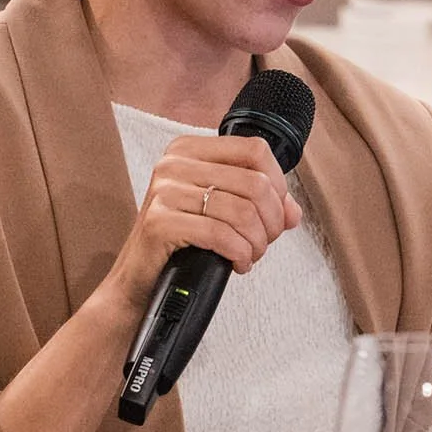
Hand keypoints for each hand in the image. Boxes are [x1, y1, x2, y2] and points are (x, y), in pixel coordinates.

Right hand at [99, 133, 301, 309]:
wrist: (138, 281)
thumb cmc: (180, 244)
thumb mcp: (220, 213)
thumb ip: (260, 204)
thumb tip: (293, 211)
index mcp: (190, 150)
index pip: (255, 150)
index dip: (278, 184)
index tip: (275, 213)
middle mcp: (174, 163)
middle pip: (255, 183)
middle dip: (271, 222)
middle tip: (263, 242)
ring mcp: (164, 190)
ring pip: (242, 211)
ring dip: (256, 243)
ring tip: (249, 255)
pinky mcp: (159, 222)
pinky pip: (220, 234)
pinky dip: (239, 253)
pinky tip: (237, 263)